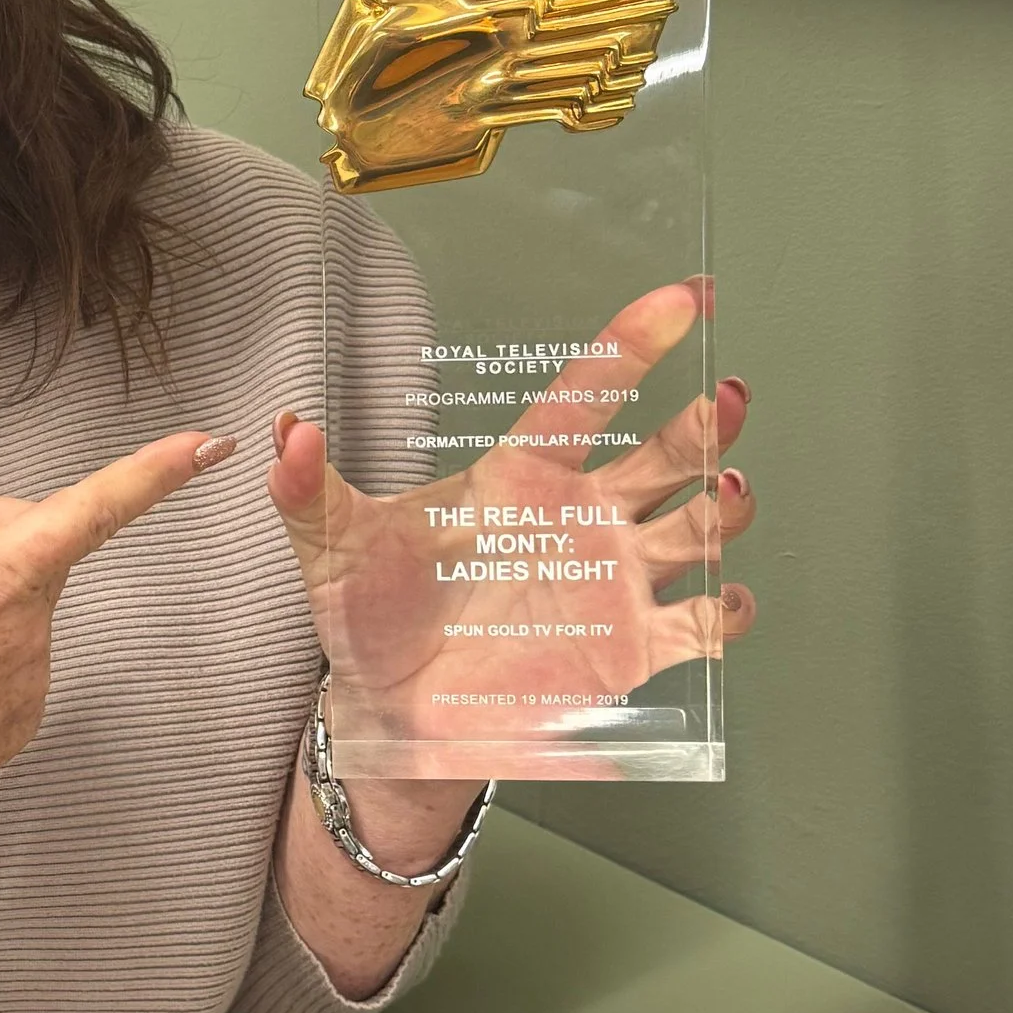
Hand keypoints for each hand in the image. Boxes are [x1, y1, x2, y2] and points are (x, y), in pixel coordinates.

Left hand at [267, 283, 753, 779]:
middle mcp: (579, 520)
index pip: (584, 398)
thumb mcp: (330, 545)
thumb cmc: (368, 616)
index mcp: (519, 479)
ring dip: (724, 508)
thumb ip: (309, 487)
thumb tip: (285, 428)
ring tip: (727, 494)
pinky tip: (723, 599)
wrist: (388, 711)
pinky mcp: (626, 648)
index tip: (680, 301)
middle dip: (704, 425)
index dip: (631, 346)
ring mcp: (610, 582)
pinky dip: (724, 611)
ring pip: (697, 527)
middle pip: (664, 456)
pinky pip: (698, 626)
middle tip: (725, 396)